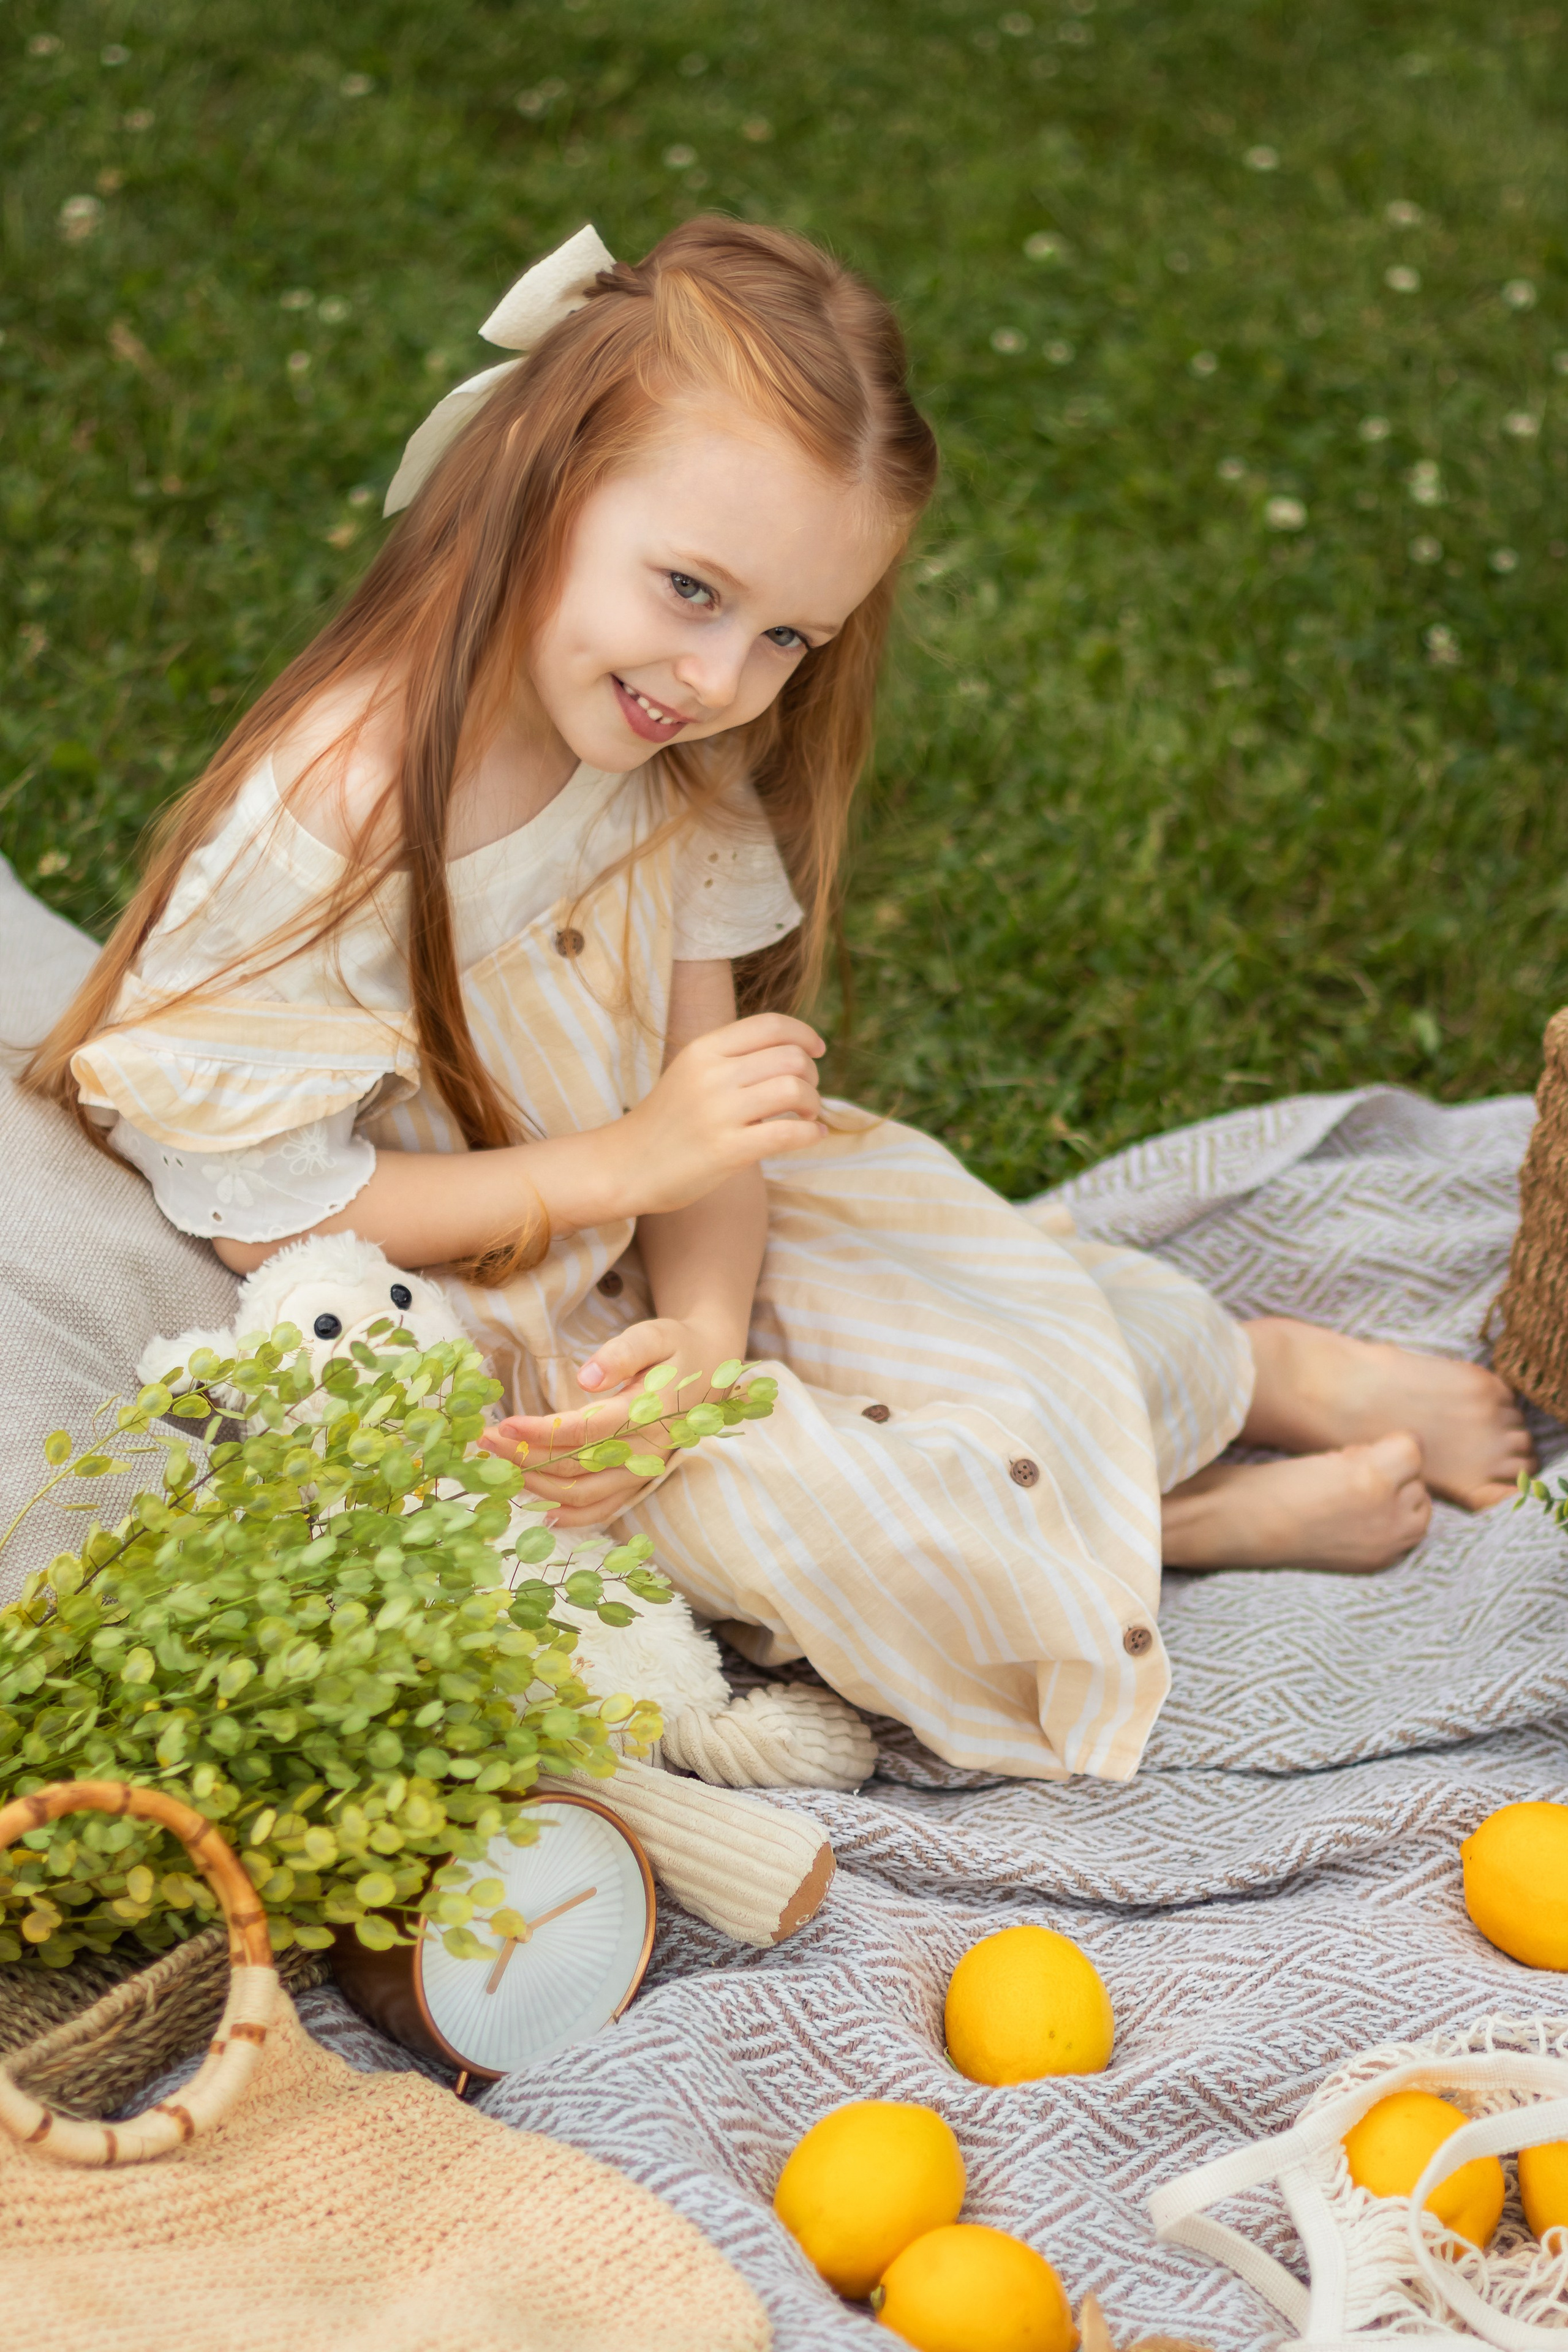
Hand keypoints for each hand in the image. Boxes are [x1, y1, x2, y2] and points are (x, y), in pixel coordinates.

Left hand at [479, 1316, 740, 1527]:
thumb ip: (622, 1353)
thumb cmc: (676, 1347)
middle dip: (524, 1458)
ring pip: (583, 1494)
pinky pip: (604, 1510)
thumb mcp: (655, 1335)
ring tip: (499, 1466)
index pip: (585, 1431)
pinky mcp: (639, 1480)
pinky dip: (572, 1517)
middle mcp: (644, 1451)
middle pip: (575, 1467)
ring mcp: (642, 1471)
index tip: (505, 1424)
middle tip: (486, 1441)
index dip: (542, 1432)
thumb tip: (586, 1377)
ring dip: (537, 1486)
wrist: (710, 1369)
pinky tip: (541, 1511)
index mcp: (647, 1413)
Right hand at [607, 1014, 826, 1219]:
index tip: (817, 1050)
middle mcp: (711, 1075)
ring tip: (805, 1116)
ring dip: (812, 1103)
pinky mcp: (726, 1150)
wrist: (625, 1165)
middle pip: (790, 1057)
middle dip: (811, 1075)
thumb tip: (795, 1054)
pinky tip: (812, 1135)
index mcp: (703, 1049)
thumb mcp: (692, 1073)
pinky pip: (788, 1133)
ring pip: (794, 1089)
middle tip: (806, 1095)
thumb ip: (734, 1059)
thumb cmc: (668, 1121)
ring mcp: (718, 1112)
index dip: (804, 1034)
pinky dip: (811, 1133)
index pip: (770, 1025)